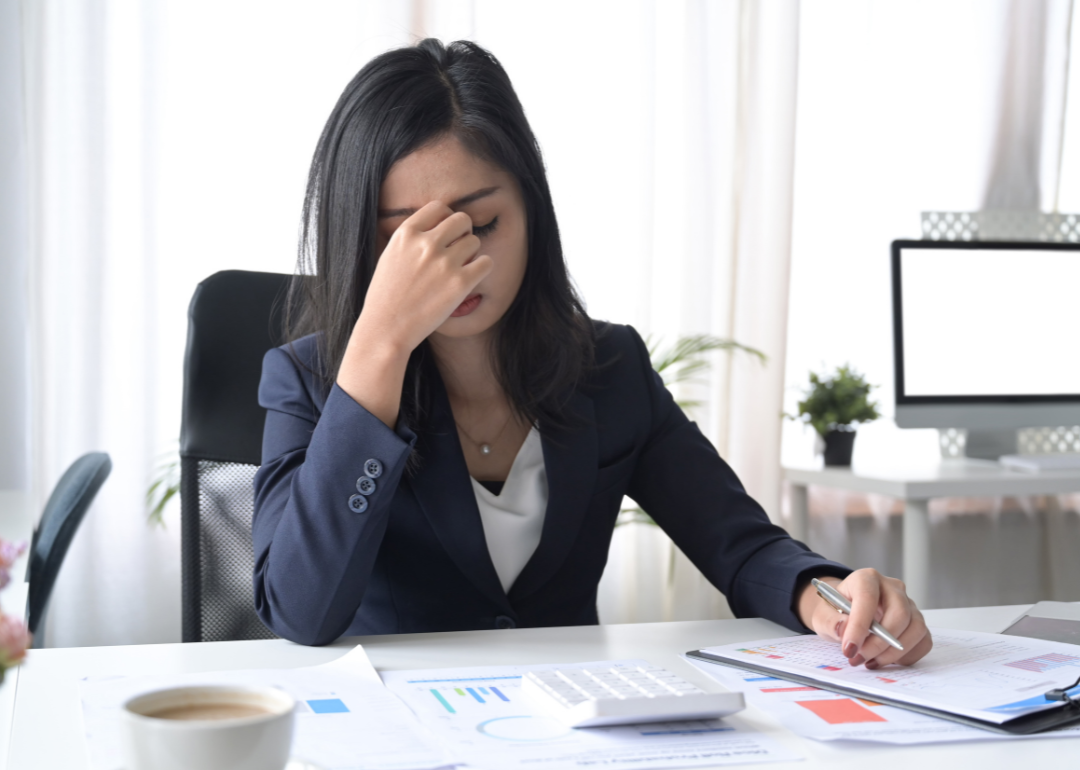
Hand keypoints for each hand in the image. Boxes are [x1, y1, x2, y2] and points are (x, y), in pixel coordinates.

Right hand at [336, 202, 492, 427]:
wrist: (386, 329)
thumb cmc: (386, 297)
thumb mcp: (389, 256)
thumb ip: (410, 239)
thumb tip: (434, 226)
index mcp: (406, 233)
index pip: (438, 207)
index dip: (447, 218)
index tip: (447, 233)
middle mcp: (426, 243)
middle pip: (461, 219)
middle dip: (463, 232)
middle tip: (458, 249)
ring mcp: (444, 263)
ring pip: (475, 241)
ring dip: (472, 253)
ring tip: (460, 269)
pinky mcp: (460, 283)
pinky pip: (486, 263)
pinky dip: (482, 268)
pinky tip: (471, 278)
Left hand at [797, 569, 932, 667]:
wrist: (844, 613)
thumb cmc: (835, 611)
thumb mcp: (822, 615)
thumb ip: (831, 622)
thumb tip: (843, 630)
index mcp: (866, 578)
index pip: (868, 598)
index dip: (859, 625)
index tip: (849, 649)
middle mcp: (892, 588)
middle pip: (899, 613)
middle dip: (879, 643)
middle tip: (859, 658)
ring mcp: (908, 604)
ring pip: (916, 629)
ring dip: (894, 652)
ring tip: (870, 662)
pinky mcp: (916, 622)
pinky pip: (923, 641)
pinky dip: (907, 656)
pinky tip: (885, 660)